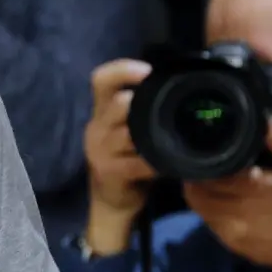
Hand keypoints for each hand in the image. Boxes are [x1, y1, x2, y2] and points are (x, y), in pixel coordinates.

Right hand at [84, 60, 156, 218]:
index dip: (123, 70)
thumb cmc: (126, 159)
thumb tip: (175, 88)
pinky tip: (166, 165)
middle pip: (116, 103)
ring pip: (127, 133)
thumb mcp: (128, 131)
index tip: (148, 71)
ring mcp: (100, 150)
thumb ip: (140, 111)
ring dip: (152, 136)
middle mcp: (96, 126)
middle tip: (164, 108)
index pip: (101, 79)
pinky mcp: (109, 171)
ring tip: (170, 140)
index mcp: (101, 111)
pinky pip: (136, 162)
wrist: (112, 201)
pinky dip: (154, 163)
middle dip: (141, 103)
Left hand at [185, 122, 271, 271]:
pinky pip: (207, 221)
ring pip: (198, 205)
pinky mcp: (229, 242)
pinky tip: (216, 200)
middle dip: (198, 175)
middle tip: (203, 164)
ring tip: (205, 180)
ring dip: (198, 192)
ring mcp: (232, 228)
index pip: (212, 170)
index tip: (204, 151)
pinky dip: (207, 208)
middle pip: (198, 188)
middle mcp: (238, 209)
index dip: (204, 160)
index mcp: (254, 187)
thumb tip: (264, 120)